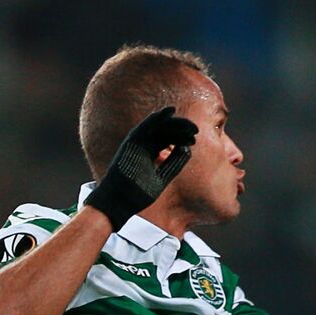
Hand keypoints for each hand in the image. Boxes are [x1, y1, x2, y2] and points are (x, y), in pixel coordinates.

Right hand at [85, 106, 195, 229]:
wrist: (119, 203)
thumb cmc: (137, 194)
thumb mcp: (161, 178)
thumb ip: (173, 164)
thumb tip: (187, 149)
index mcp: (149, 153)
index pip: (167, 140)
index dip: (181, 137)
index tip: (194, 139)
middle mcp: (142, 146)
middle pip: (164, 131)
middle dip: (180, 129)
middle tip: (196, 130)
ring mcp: (135, 144)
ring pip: (156, 127)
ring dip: (174, 122)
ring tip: (190, 124)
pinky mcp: (130, 144)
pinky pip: (144, 127)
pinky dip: (156, 118)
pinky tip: (169, 112)